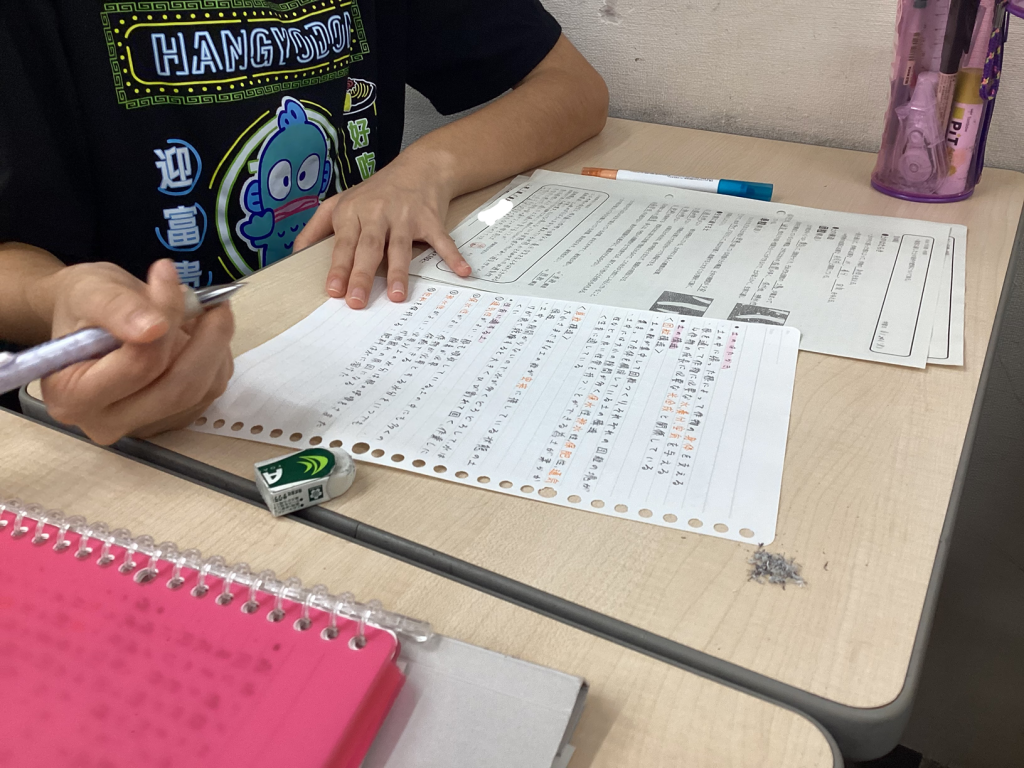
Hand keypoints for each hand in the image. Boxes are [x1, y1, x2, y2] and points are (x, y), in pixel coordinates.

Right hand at [38, 259, 234, 444]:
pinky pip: (212, 388)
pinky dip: (216, 355)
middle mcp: (107, 423)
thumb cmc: (83, 304)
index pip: (139, 367)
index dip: (164, 317)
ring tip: (197, 310)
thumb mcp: (90, 292)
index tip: (166, 274)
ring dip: (213, 344)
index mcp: (73, 398)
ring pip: (203, 390)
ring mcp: (145, 426)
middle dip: (205, 338)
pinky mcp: (175, 419)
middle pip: (178, 388)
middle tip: (210, 299)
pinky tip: (197, 332)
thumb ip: (117, 308)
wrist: (90, 317)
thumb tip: (153, 328)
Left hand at [293, 150, 471, 308]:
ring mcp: (406, 216)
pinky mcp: (431, 219)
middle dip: (361, 275)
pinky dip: (453, 255)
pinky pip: (441, 241)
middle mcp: (378, 213)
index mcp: (353, 212)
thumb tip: (294, 254)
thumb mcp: (341, 202)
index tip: (333, 290)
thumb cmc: (377, 192)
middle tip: (356, 301)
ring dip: (400, 272)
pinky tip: (462, 271)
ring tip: (398, 297)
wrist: (420, 166)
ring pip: (400, 247)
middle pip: (369, 248)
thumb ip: (316, 228)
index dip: (338, 267)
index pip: (343, 244)